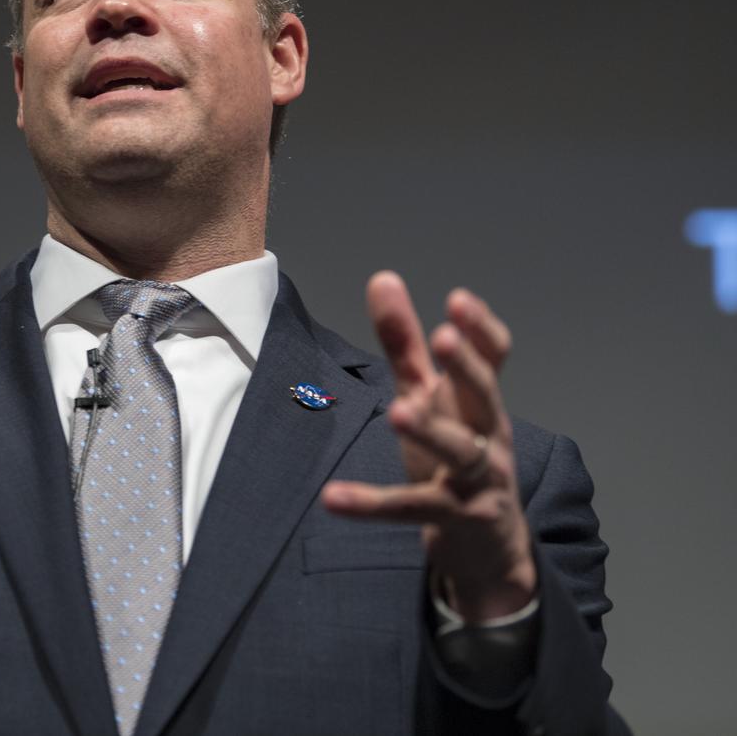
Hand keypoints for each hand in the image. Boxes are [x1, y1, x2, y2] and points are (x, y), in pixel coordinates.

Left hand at [321, 271, 535, 621]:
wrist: (488, 551)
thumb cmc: (455, 459)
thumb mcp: (428, 398)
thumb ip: (405, 343)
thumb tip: (383, 277)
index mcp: (479, 402)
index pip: (495, 359)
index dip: (481, 329)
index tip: (458, 299)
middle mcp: (486, 435)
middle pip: (484, 396)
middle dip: (468, 367)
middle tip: (445, 338)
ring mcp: (476, 479)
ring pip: (458, 450)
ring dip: (429, 430)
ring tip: (398, 412)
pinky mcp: (454, 519)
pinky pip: (411, 509)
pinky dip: (371, 504)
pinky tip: (333, 497)